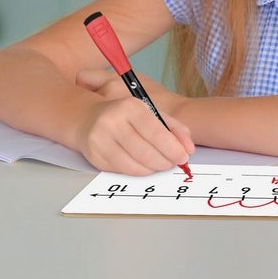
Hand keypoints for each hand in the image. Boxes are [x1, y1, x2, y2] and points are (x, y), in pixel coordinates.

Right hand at [75, 69, 194, 175]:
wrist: (88, 118)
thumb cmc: (125, 115)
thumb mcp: (149, 112)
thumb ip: (173, 127)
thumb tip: (189, 147)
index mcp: (130, 106)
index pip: (155, 131)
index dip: (172, 148)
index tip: (183, 156)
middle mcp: (112, 122)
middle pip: (145, 152)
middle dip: (165, 162)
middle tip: (173, 163)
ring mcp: (101, 140)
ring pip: (134, 165)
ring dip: (153, 169)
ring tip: (161, 164)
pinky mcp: (95, 157)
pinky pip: (123, 171)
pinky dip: (139, 172)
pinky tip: (145, 166)